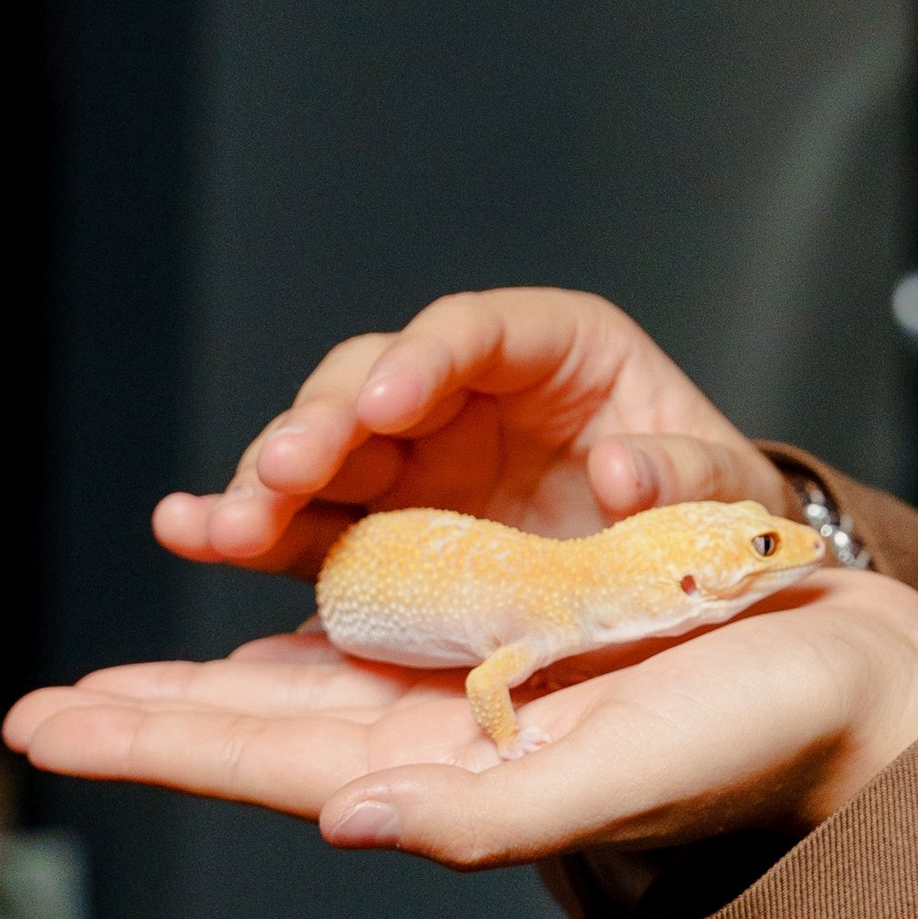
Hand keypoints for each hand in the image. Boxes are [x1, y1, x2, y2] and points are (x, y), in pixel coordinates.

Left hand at [4, 572, 917, 866]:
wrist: (865, 697)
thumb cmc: (763, 739)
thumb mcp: (627, 774)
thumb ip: (489, 814)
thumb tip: (346, 823)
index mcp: (464, 775)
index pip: (273, 764)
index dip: (158, 741)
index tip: (48, 726)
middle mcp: (459, 740)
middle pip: (269, 728)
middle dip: (155, 717)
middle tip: (40, 715)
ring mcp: (492, 696)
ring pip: (315, 686)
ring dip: (214, 685)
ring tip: (122, 685)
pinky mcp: (535, 648)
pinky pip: (393, 640)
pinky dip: (316, 632)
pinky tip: (279, 626)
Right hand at [154, 286, 791, 583]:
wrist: (698, 588)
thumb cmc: (715, 515)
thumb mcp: (727, 493)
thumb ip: (685, 477)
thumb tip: (622, 470)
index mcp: (562, 351)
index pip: (479, 330)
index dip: (425, 357)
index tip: (388, 398)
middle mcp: (472, 392)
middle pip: (374, 380)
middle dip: (323, 422)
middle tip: (284, 471)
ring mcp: (419, 459)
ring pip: (323, 448)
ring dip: (268, 481)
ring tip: (219, 525)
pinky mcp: (386, 527)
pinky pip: (308, 522)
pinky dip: (252, 527)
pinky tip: (191, 532)